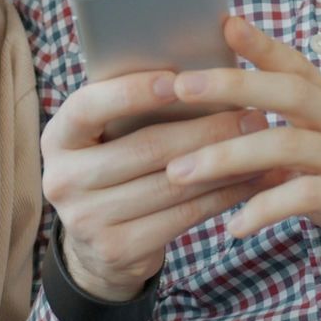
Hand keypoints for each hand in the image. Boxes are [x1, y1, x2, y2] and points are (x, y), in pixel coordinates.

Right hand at [41, 69, 270, 301]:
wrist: (96, 246)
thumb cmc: (114, 169)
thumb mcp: (106, 137)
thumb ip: (131, 109)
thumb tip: (199, 72)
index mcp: (57, 138)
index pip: (88, 108)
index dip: (131, 92)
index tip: (178, 79)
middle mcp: (62, 179)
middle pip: (144, 149)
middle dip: (206, 129)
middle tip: (251, 113)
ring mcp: (86, 219)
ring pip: (171, 184)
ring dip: (225, 163)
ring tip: (263, 145)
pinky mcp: (118, 249)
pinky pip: (183, 217)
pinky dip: (224, 197)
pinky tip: (251, 182)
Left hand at [165, 16, 320, 273]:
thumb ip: (285, 130)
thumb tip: (220, 118)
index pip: (295, 64)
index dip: (261, 42)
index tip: (223, 22)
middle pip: (289, 91)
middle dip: (232, 84)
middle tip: (179, 87)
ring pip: (288, 145)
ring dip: (228, 157)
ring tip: (181, 172)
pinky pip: (308, 196)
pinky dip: (266, 209)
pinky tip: (234, 226)